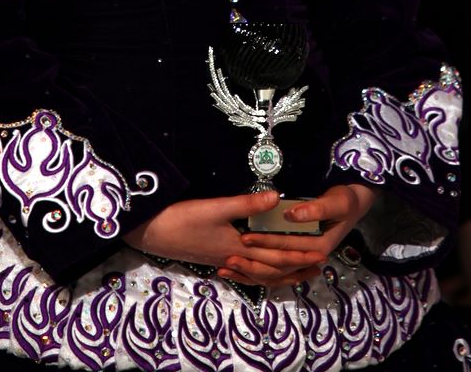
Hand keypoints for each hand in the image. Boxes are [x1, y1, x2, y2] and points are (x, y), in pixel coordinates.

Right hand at [123, 191, 323, 286]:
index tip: (320, 253)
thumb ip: (247, 204)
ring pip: (258, 272)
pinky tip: (257, 269)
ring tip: (298, 272)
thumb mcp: (216, 207)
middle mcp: (233, 259)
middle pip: (271, 268)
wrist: (149, 232)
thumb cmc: (182, 218)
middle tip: (318, 265)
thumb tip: (278, 198)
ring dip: (280, 272)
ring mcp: (222, 260)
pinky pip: (243, 270)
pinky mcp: (212, 256)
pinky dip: (257, 272)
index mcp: (238, 248)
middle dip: (296, 267)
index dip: (299, 254)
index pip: (276, 256)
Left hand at [220, 183, 378, 286]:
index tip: (245, 237)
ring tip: (228, 269)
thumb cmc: (346, 200)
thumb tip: (290, 214)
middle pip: (278, 264)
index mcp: (319, 247)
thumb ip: (315, 208)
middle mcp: (310, 256)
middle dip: (253, 261)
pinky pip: (277, 267)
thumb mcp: (336, 202)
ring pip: (276, 271)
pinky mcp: (298, 253)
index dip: (265, 242)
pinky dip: (259, 269)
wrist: (355, 204)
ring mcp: (304, 256)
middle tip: (229, 258)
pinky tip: (240, 269)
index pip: (287, 247)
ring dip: (252, 271)